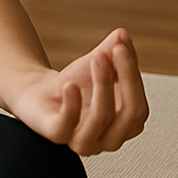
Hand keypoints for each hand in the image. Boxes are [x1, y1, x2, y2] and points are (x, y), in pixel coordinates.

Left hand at [10, 28, 148, 155]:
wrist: (38, 92)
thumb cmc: (73, 83)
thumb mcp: (96, 64)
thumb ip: (113, 52)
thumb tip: (123, 35)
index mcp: (124, 126)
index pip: (139, 107)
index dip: (133, 76)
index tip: (122, 46)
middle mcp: (109, 139)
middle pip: (128, 116)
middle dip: (124, 80)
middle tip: (114, 51)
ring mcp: (84, 141)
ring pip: (101, 120)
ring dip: (102, 86)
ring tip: (96, 58)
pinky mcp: (56, 136)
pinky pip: (66, 127)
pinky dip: (72, 105)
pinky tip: (70, 85)